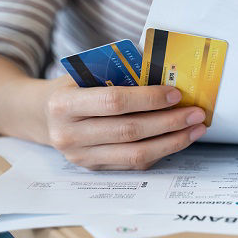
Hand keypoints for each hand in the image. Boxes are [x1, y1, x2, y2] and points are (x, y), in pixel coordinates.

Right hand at [43, 76, 206, 169]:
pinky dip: (161, 151)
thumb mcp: (86, 72)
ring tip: (195, 128)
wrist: (41, 115)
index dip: (148, 98)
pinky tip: (179, 139)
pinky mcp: (94, 169)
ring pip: (135, 154)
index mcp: (64, 104)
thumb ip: (120, 72)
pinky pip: (134, 164)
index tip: (176, 93)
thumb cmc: (73, 87)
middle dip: (169, 122)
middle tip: (196, 112)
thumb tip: (166, 69)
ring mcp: (81, 157)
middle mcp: (69, 135)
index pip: (114, 102)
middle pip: (129, 131)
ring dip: (172, 141)